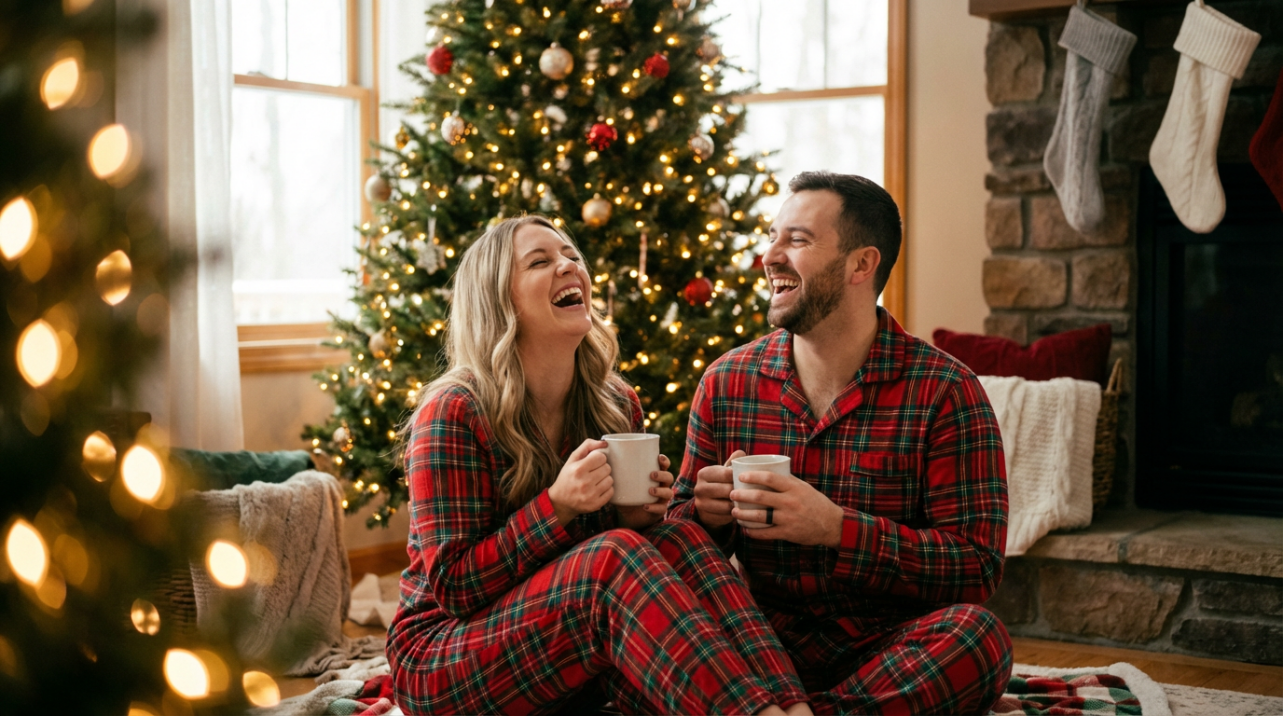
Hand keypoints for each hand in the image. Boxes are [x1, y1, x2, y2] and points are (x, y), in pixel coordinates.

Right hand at [548, 439, 611, 526]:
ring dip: (605, 479)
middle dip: (602, 468)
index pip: (601, 457)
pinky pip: (611, 492)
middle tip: (593, 472)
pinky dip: (606, 490)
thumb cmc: (567, 478)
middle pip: (607, 468)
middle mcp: (584, 482)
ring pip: (610, 480)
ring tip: (595, 481)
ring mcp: (591, 495)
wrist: (560, 501)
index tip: (592, 462)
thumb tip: (605, 443)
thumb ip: (587, 446)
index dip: (598, 458)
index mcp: (578, 469)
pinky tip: (597, 489)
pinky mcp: (596, 504)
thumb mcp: (572, 459)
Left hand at [617, 454, 673, 529]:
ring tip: (650, 490)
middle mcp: (661, 486)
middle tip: (652, 475)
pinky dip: (654, 507)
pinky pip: (661, 508)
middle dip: (662, 475)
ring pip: (668, 493)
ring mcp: (661, 499)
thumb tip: (601, 456)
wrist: (628, 515)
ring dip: (660, 490)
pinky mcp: (659, 511)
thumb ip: (615, 472)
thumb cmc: (626, 494)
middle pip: (669, 477)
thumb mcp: (621, 483)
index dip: (664, 461)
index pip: (664, 466)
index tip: (659, 457)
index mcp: (654, 476)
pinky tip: (645, 506)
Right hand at [692, 450, 743, 529]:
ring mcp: (700, 503)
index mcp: (704, 473)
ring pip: (727, 506)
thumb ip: (733, 462)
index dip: (740, 477)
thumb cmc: (721, 484)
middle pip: (727, 490)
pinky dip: (733, 516)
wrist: (707, 505)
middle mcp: (699, 488)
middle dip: (740, 492)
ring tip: (746, 503)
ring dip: (738, 505)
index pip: (726, 473)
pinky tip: (738, 512)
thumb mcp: (725, 472)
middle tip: (751, 493)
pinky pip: (724, 518)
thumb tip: (742, 453)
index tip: (749, 480)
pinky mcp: (705, 517)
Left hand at [730, 471, 844, 546]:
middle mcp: (790, 502)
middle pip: (760, 497)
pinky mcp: (788, 533)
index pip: (769, 478)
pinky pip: (766, 533)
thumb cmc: (815, 502)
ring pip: (759, 516)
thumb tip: (766, 470)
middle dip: (742, 495)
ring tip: (734, 511)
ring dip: (743, 514)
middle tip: (731, 494)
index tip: (740, 476)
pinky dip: (753, 532)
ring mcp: (788, 518)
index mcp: (793, 487)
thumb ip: (786, 480)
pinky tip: (745, 529)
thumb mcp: (803, 487)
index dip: (752, 476)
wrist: (831, 524)